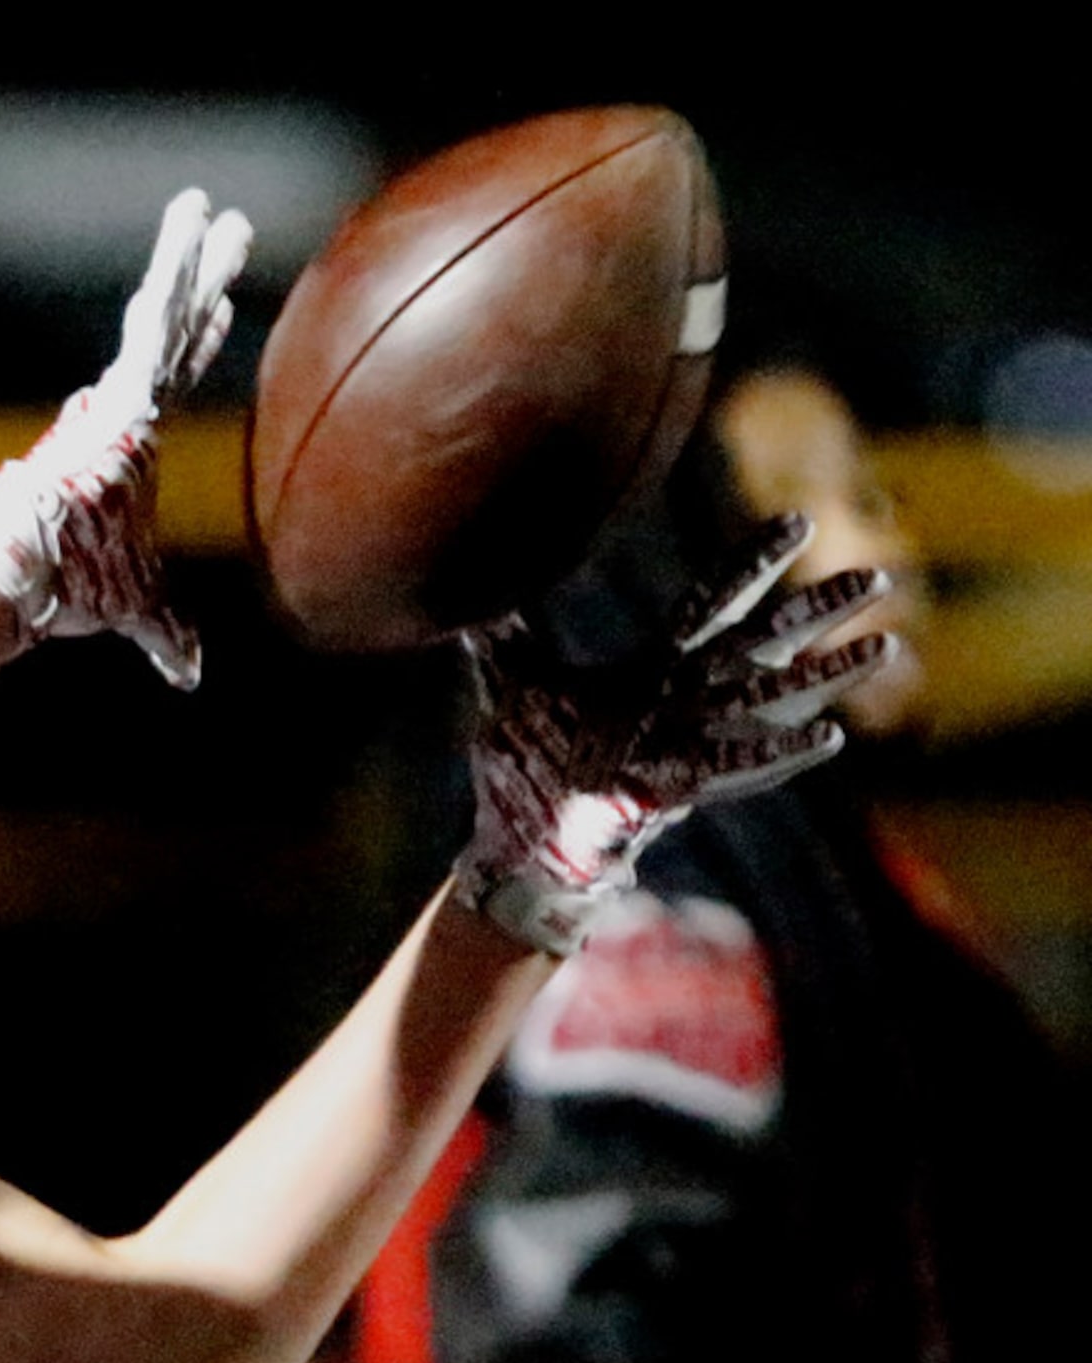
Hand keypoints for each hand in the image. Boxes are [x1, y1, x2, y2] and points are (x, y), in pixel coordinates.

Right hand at [0, 189, 253, 688]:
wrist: (8, 584)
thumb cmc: (57, 594)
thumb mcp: (134, 611)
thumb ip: (167, 635)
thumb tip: (192, 675)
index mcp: (119, 449)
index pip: (164, 385)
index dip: (193, 345)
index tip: (220, 308)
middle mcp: (120, 416)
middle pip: (173, 336)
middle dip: (203, 281)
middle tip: (232, 226)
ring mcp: (117, 401)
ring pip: (166, 318)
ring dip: (193, 261)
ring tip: (218, 209)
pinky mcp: (116, 397)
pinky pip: (154, 326)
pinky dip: (173, 278)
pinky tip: (195, 230)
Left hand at [454, 514, 897, 954]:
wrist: (523, 839)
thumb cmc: (526, 766)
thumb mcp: (513, 687)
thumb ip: (507, 641)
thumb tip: (475, 596)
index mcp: (654, 668)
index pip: (713, 602)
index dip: (752, 565)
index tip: (797, 523)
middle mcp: (685, 700)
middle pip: (763, 643)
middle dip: (816, 611)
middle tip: (881, 578)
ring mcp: (690, 742)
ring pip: (772, 700)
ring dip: (829, 675)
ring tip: (888, 646)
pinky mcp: (681, 784)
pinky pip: (741, 763)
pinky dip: (782, 751)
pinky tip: (831, 737)